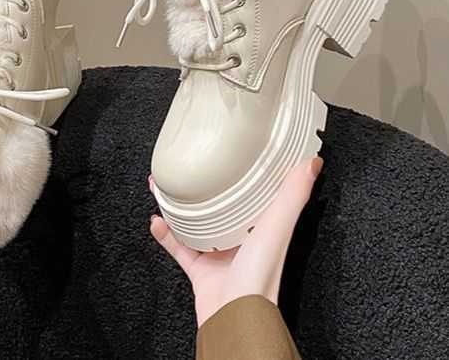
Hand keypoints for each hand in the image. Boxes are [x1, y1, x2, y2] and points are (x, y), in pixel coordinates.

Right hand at [150, 157, 322, 325]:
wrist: (234, 318)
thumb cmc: (260, 279)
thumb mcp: (277, 227)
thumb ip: (292, 196)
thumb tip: (312, 163)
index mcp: (264, 228)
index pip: (258, 193)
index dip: (248, 172)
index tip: (237, 153)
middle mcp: (243, 240)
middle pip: (223, 205)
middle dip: (208, 186)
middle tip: (193, 168)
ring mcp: (221, 254)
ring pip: (198, 223)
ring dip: (183, 206)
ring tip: (169, 188)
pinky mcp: (201, 269)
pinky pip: (180, 246)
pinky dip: (167, 233)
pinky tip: (158, 221)